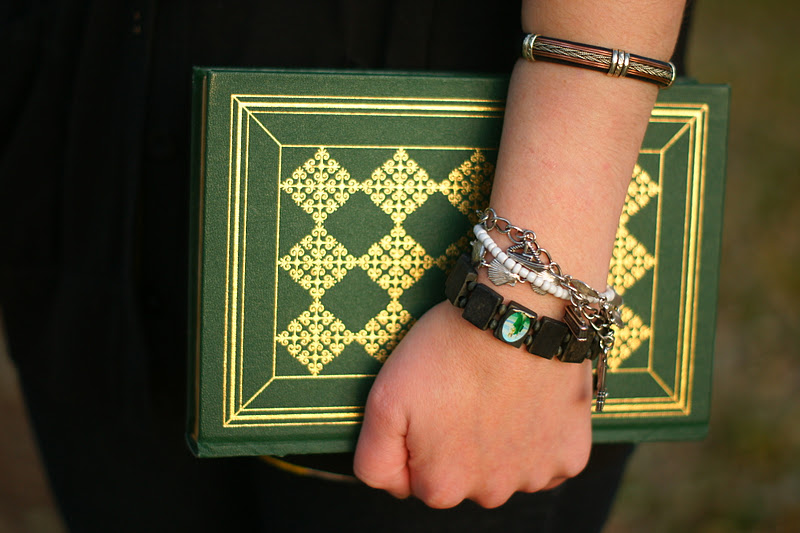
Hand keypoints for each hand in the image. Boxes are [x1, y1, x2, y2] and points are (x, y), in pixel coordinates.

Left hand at [353, 300, 592, 508]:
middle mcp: (490, 495)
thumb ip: (374, 459)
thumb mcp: (384, 400)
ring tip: (498, 392)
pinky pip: (548, 458)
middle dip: (461, 445)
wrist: (516, 314)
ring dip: (501, 442)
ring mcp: (535, 478)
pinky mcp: (571, 456)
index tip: (432, 404)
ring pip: (507, 468)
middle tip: (465, 394)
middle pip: (466, 477)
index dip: (420, 439)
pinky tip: (529, 400)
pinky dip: (539, 435)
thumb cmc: (448, 352)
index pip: (419, 480)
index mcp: (441, 488)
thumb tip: (394, 486)